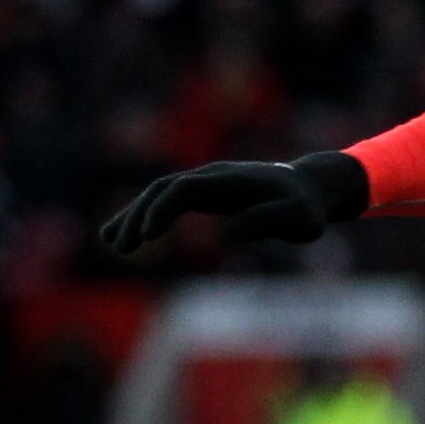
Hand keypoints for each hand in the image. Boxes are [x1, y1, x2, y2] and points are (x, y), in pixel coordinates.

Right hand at [99, 152, 369, 256]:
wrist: (310, 188)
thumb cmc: (306, 208)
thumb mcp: (299, 219)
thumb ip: (269, 222)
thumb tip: (229, 233)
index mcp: (230, 181)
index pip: (185, 189)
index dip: (162, 209)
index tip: (146, 236)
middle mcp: (212, 177)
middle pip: (164, 189)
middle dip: (139, 215)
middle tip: (122, 246)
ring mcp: (206, 183)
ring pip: (160, 194)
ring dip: (135, 216)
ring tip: (114, 244)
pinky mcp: (206, 194)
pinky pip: (168, 201)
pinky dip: (146, 215)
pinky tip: (125, 236)